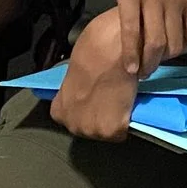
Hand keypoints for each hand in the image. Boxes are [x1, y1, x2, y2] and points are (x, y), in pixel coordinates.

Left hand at [51, 11, 138, 140]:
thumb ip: (76, 95)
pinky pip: (122, 133)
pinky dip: (127, 122)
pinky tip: (125, 105)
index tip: (97, 100)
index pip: (76, 122)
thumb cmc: (92, 56)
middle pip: (91, 131)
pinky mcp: (109, 131)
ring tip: (118, 101)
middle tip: (110, 100)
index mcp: (59, 112)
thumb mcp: (74, 78)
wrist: (110, 53)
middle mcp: (71, 125)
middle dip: (101, 118)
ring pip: (107, 134)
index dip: (90, 111)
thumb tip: (86, 97)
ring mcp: (90, 130)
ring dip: (115, 121)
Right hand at [108, 0, 186, 74]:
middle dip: (164, 61)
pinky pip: (131, 29)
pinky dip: (130, 52)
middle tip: (154, 69)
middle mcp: (175, 0)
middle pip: (174, 44)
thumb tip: (178, 4)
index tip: (174, 51)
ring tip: (141, 73)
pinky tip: (128, 66)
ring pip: (154, 42)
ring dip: (148, 63)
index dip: (186, 49)